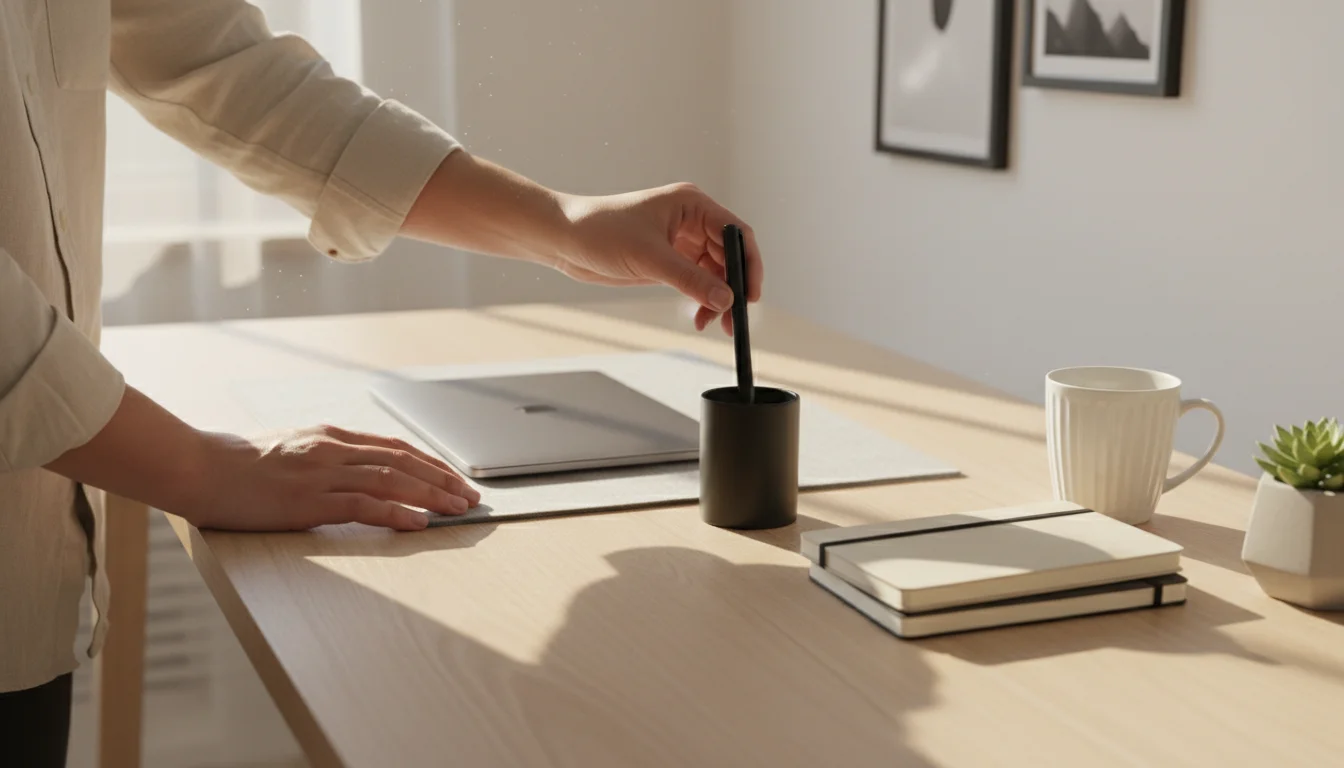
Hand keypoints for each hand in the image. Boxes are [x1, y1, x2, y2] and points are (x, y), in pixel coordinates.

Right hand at [186, 424, 479, 531]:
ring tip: (458, 509)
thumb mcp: (289, 450)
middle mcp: (332, 449)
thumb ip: (323, 458)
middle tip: (471, 496)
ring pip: (392, 480)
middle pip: (403, 461)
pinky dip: (398, 513)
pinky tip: (420, 523)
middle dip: (443, 478)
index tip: (454, 477)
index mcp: (329, 436)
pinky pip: (364, 505)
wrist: (197, 467)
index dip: (430, 462)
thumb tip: (354, 474)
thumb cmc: (237, 465)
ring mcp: (321, 473)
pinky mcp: (308, 500)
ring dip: (431, 495)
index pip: (394, 447)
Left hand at [556, 183, 763, 334]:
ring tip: (713, 324)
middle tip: (733, 320)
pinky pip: (697, 281)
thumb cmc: (601, 231)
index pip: (736, 232)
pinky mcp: (668, 260)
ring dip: (718, 298)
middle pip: (729, 256)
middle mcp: (691, 220)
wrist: (564, 239)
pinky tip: (699, 317)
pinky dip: (702, 300)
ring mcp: (681, 240)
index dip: (749, 264)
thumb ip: (690, 279)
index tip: (750, 295)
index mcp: (692, 204)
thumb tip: (727, 300)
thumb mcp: (649, 258)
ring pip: (715, 272)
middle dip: (733, 288)